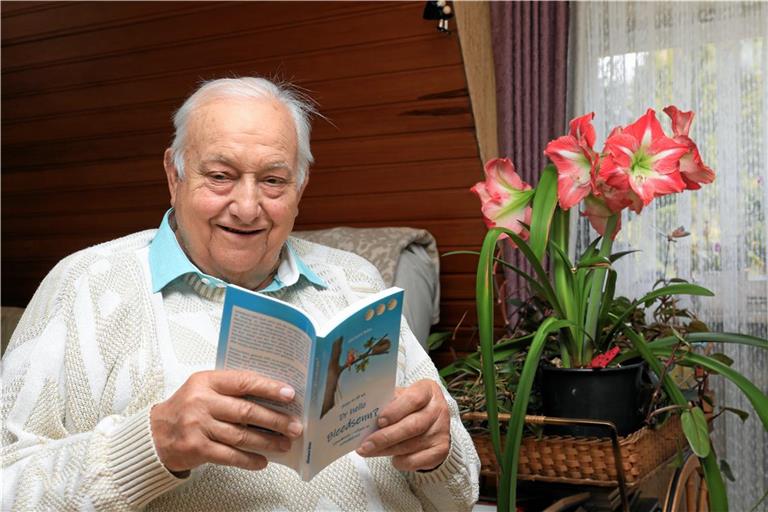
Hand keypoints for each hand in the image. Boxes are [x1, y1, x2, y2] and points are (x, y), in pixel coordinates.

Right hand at [150, 370, 303, 472]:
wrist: (155, 434)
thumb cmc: (186, 408)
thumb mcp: (204, 388)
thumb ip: (232, 389)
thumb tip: (271, 397)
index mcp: (206, 381)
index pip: (243, 381)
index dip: (269, 388)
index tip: (289, 394)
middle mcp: (202, 402)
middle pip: (246, 411)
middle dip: (275, 420)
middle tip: (295, 426)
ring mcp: (198, 426)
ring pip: (241, 436)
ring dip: (267, 441)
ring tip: (284, 444)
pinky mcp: (196, 448)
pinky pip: (230, 456)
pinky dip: (249, 460)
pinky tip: (262, 461)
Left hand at [355, 379, 449, 471]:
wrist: (432, 421)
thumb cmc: (410, 406)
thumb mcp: (401, 397)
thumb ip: (388, 403)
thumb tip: (366, 415)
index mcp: (427, 391)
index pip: (413, 399)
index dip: (395, 411)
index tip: (379, 421)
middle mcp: (438, 409)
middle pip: (412, 426)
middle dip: (385, 437)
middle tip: (366, 444)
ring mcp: (442, 430)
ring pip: (411, 445)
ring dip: (387, 450)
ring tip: (369, 451)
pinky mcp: (441, 449)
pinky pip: (417, 460)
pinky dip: (401, 461)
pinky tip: (392, 458)